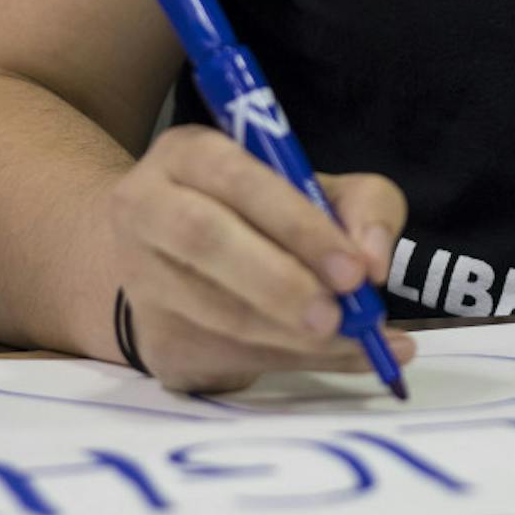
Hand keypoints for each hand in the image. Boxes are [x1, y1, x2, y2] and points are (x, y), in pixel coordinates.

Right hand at [105, 125, 414, 391]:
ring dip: (291, 336)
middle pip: (203, 240)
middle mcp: (146, 208)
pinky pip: (224, 358)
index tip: (354, 270)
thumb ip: (365, 209)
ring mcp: (140, 280)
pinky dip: (287, 361)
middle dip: (280, 284)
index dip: (298, 226)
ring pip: (214, 313)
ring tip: (353, 340)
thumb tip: (374, 263)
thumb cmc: (271, 214)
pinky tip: (329, 355)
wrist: (190, 260)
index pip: (240, 180)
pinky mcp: (155, 340)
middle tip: (339, 317)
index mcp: (191, 154)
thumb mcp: (328, 190)